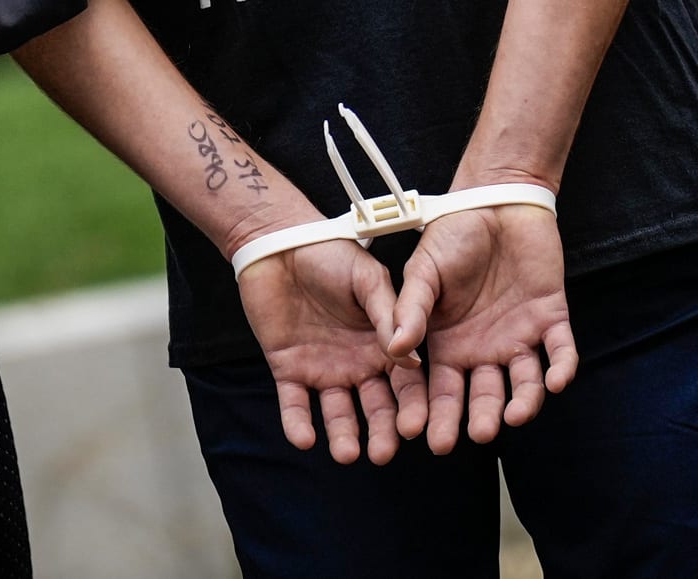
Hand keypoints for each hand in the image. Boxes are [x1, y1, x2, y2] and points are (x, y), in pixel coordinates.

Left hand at [237, 239, 425, 464]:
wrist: (280, 244)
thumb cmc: (331, 254)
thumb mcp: (368, 280)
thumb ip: (389, 317)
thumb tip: (414, 361)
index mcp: (384, 344)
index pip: (406, 384)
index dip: (413, 407)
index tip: (418, 429)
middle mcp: (358, 364)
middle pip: (375, 408)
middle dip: (381, 432)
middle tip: (383, 453)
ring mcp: (324, 370)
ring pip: (338, 413)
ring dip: (343, 436)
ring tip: (347, 454)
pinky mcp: (289, 370)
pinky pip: (295, 404)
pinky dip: (298, 423)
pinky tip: (305, 439)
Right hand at [389, 203, 577, 452]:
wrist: (496, 200)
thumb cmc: (453, 234)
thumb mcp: (424, 270)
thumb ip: (411, 308)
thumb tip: (396, 350)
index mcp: (449, 343)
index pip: (441, 389)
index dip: (434, 413)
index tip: (425, 437)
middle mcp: (484, 349)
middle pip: (483, 395)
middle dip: (478, 417)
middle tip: (473, 435)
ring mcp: (519, 336)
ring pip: (524, 382)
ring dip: (521, 402)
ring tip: (512, 415)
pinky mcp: (550, 319)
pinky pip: (560, 352)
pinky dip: (560, 369)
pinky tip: (555, 382)